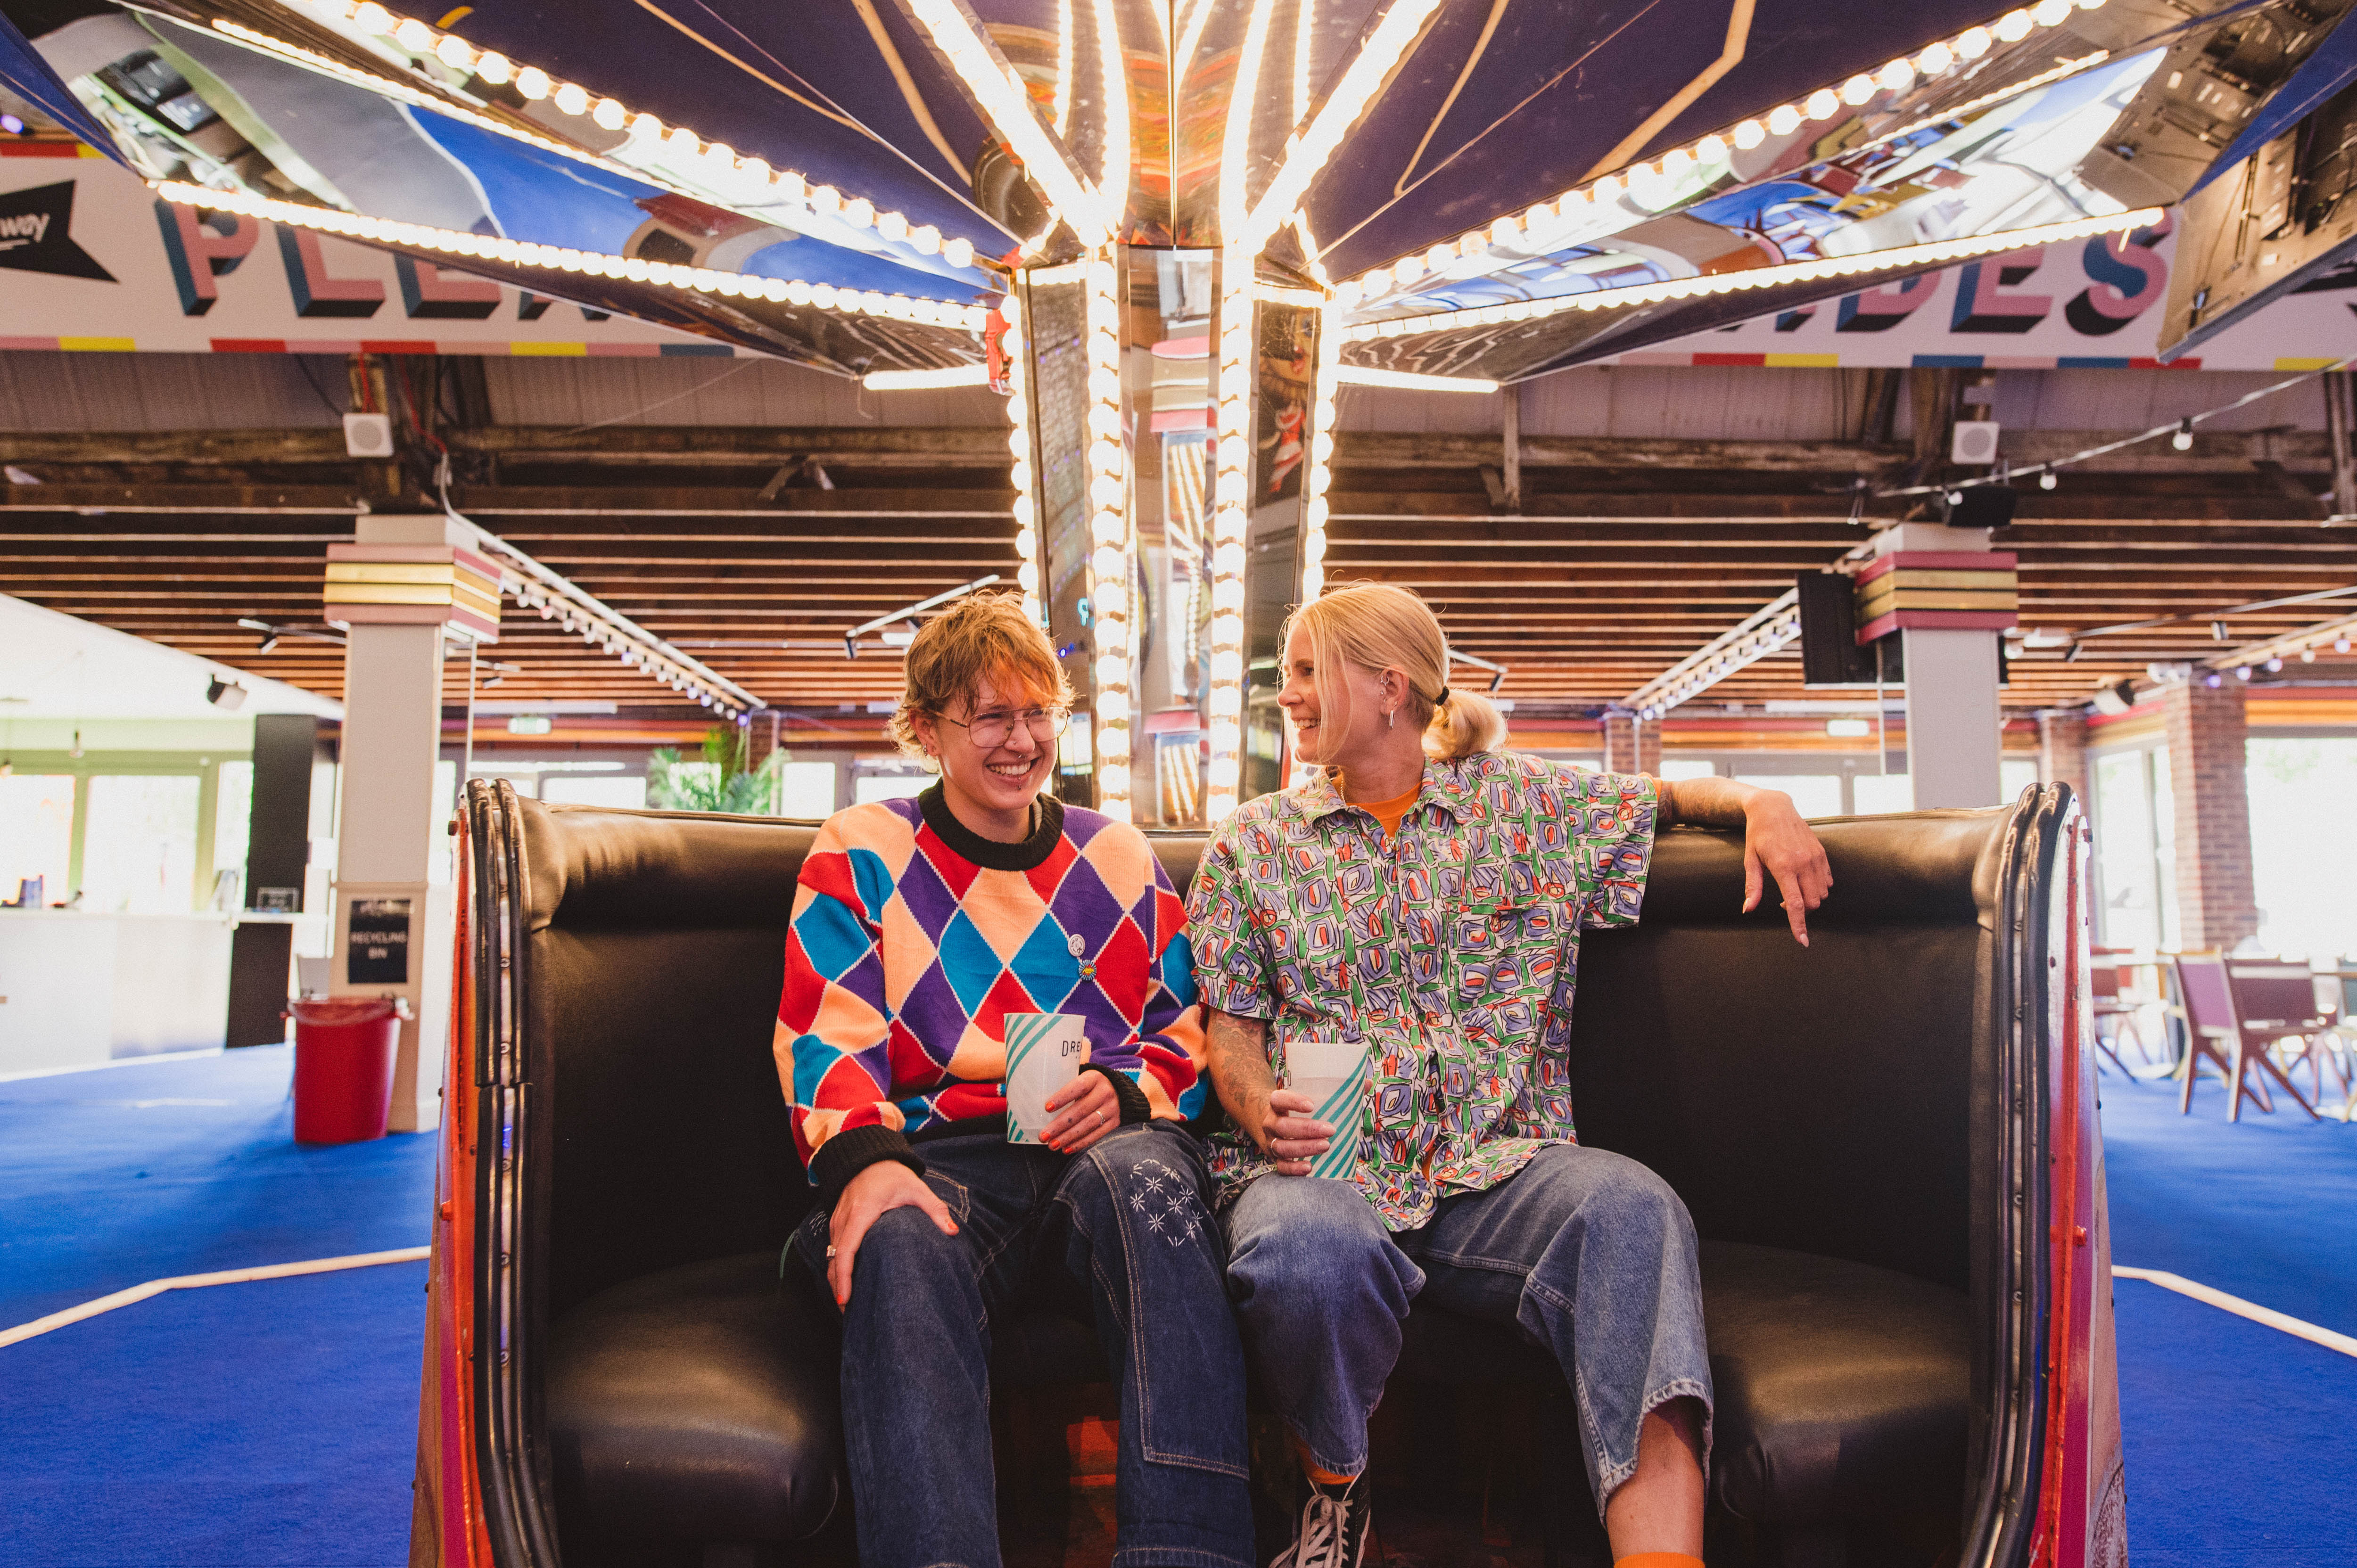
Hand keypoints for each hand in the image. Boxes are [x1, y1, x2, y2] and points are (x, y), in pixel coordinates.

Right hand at [827, 1160, 956, 1307]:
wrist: (868, 1157)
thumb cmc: (892, 1174)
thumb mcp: (916, 1188)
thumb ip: (934, 1210)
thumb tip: (953, 1232)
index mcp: (862, 1212)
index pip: (847, 1249)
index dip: (844, 1276)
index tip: (845, 1298)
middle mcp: (844, 1218)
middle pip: (834, 1259)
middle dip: (837, 1286)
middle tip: (848, 1312)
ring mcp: (837, 1220)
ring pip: (830, 1256)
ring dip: (835, 1279)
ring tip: (847, 1304)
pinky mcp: (835, 1222)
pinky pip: (831, 1248)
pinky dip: (835, 1267)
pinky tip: (845, 1282)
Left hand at [1041, 1070, 1120, 1153]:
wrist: (1119, 1091)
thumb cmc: (1090, 1086)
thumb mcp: (1082, 1078)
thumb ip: (1065, 1083)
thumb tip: (1036, 1097)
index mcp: (1094, 1078)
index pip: (1078, 1087)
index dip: (1062, 1097)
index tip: (1047, 1108)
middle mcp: (1105, 1092)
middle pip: (1081, 1110)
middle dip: (1060, 1125)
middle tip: (1044, 1135)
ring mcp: (1112, 1109)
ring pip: (1088, 1125)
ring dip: (1068, 1137)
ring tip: (1052, 1145)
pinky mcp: (1115, 1123)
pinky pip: (1097, 1135)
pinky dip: (1081, 1143)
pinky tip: (1066, 1149)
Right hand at [1255, 1087, 1332, 1175]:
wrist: (1277, 1129)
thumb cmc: (1298, 1113)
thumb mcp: (1304, 1102)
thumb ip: (1325, 1097)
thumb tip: (1357, 1090)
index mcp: (1276, 1106)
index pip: (1278, 1100)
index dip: (1293, 1102)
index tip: (1311, 1105)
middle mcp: (1271, 1124)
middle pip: (1283, 1126)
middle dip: (1307, 1129)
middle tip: (1330, 1130)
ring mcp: (1272, 1143)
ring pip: (1282, 1147)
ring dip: (1305, 1148)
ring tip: (1325, 1145)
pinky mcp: (1276, 1159)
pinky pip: (1282, 1167)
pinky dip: (1294, 1168)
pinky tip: (1309, 1166)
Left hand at [1741, 790, 1833, 945]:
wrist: (1774, 808)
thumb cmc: (1757, 835)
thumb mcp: (1750, 860)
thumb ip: (1751, 887)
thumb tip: (1747, 910)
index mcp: (1784, 866)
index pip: (1795, 904)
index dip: (1799, 925)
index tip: (1802, 941)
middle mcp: (1803, 862)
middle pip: (1812, 903)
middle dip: (1801, 910)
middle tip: (1784, 901)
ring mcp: (1815, 857)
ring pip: (1822, 894)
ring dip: (1810, 899)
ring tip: (1793, 888)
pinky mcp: (1822, 853)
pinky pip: (1828, 881)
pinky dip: (1819, 888)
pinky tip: (1804, 880)